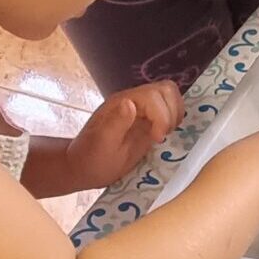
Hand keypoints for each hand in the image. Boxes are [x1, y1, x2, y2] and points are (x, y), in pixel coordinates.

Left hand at [66, 80, 183, 187]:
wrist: (83, 167)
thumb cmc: (91, 159)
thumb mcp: (102, 145)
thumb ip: (116, 123)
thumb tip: (130, 103)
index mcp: (123, 103)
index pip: (153, 96)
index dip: (161, 116)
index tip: (156, 139)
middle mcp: (135, 102)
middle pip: (166, 91)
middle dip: (171, 114)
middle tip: (161, 137)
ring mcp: (143, 110)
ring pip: (171, 97)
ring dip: (175, 116)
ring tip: (163, 136)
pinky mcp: (149, 121)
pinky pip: (169, 110)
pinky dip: (174, 121)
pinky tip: (164, 137)